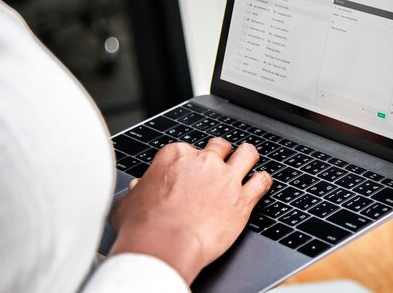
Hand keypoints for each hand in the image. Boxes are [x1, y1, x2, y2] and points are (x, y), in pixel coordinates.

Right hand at [108, 139, 271, 283]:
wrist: (164, 246)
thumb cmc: (143, 227)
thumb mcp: (129, 203)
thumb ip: (137, 191)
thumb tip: (137, 189)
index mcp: (176, 156)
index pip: (188, 149)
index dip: (190, 161)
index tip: (190, 171)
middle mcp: (203, 162)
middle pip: (219, 146)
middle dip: (220, 153)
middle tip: (219, 163)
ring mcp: (225, 178)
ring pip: (246, 154)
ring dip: (247, 157)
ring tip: (248, 161)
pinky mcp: (242, 199)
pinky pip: (261, 182)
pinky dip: (263, 181)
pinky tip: (262, 183)